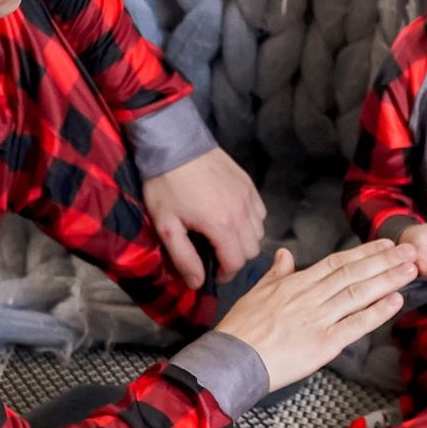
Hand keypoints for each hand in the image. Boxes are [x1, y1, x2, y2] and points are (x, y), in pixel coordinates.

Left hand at [143, 147, 264, 290]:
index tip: (212, 272)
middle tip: (216, 253)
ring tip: (223, 235)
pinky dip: (250, 221)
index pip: (236, 263)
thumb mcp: (166, 226)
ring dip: (243, 240)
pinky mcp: (249, 184)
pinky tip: (231, 216)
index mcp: (222, 225)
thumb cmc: (166, 186)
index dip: (224, 274)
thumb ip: (184, 257)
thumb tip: (197, 284)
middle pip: (251, 250)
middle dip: (235, 258)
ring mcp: (248, 196)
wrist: (175, 144)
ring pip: (259, 232)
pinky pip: (260, 213)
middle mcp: (242, 212)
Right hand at [214, 242, 418, 391]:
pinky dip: (377, 313)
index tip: (386, 244)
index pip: (337, 262)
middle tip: (410, 251)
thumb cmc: (241, 329)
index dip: (364, 252)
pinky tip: (395, 301)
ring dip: (387, 280)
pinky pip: (355, 325)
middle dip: (384, 261)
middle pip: (353, 274)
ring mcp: (319, 319)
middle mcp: (311, 297)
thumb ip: (276, 273)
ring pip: (358, 294)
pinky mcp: (323, 343)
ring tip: (410, 270)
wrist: (233, 359)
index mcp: (296, 284)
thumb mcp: (256, 293)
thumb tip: (284, 254)